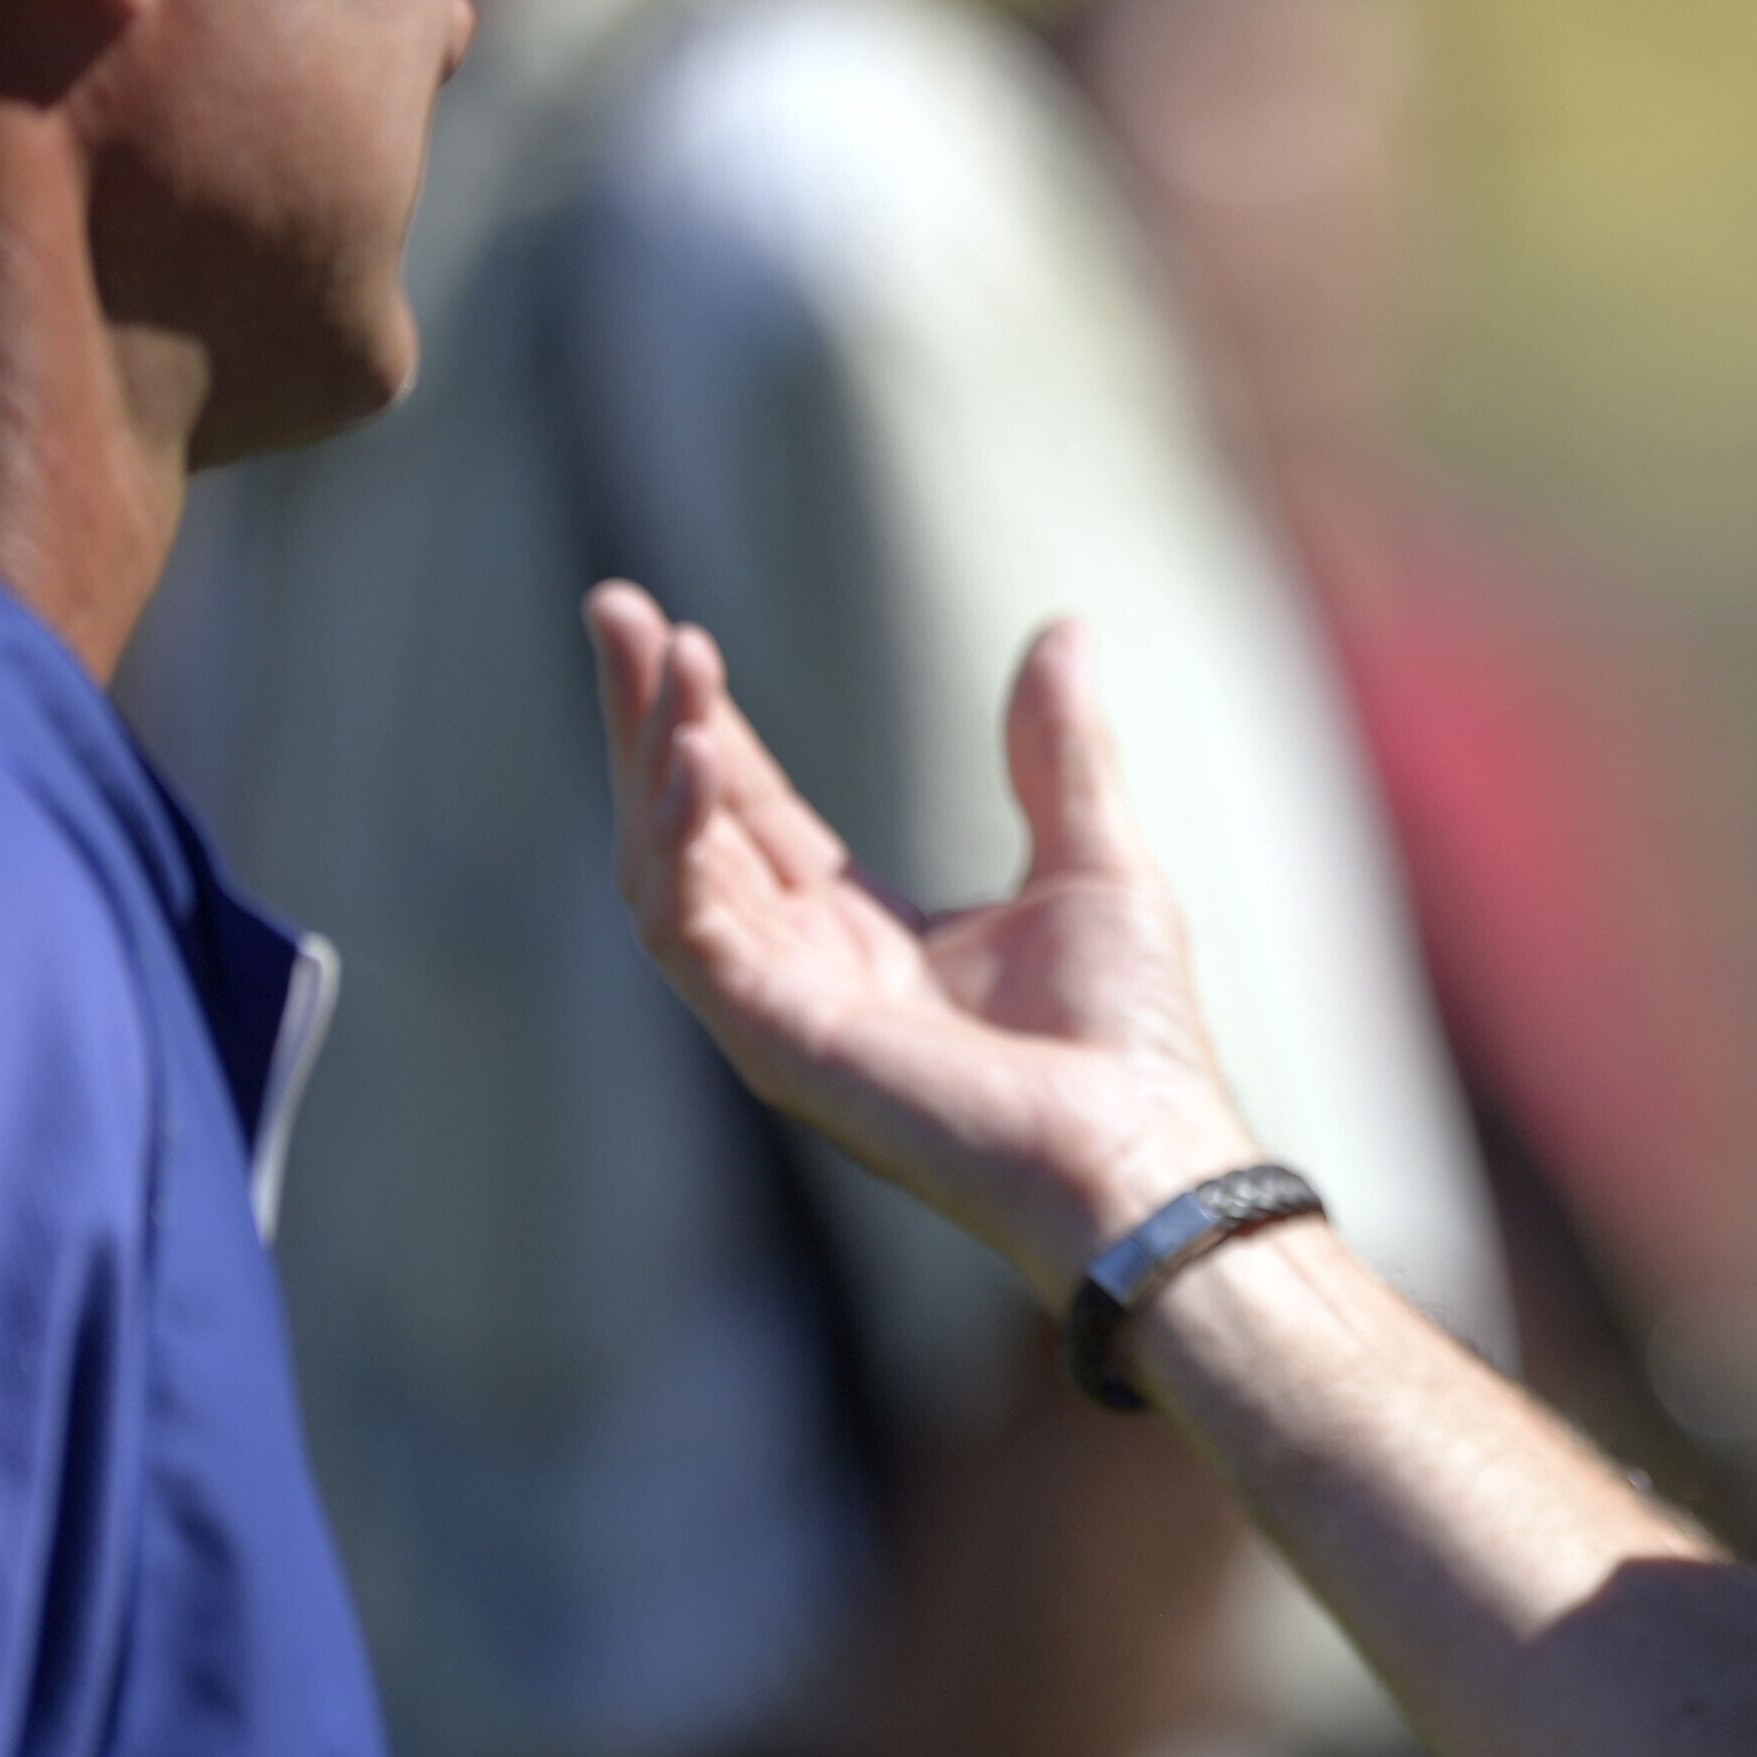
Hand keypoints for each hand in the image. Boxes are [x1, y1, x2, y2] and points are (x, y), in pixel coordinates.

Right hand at [586, 581, 1265, 1300]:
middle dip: (644, 718)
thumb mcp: (1091, 860)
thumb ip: (1056, 752)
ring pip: (665, 871)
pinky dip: (677, 840)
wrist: (1143, 1150)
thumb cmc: (1128, 1041)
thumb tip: (1066, 630)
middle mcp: (802, 972)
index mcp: (860, 936)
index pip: (750, 812)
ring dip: (653, 758)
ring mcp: (778, 1011)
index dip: (705, 722)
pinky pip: (687, 930)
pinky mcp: (774, 1041)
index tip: (668, 626)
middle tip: (614, 606)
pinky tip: (692, 756)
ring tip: (666, 656)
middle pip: (687, 826)